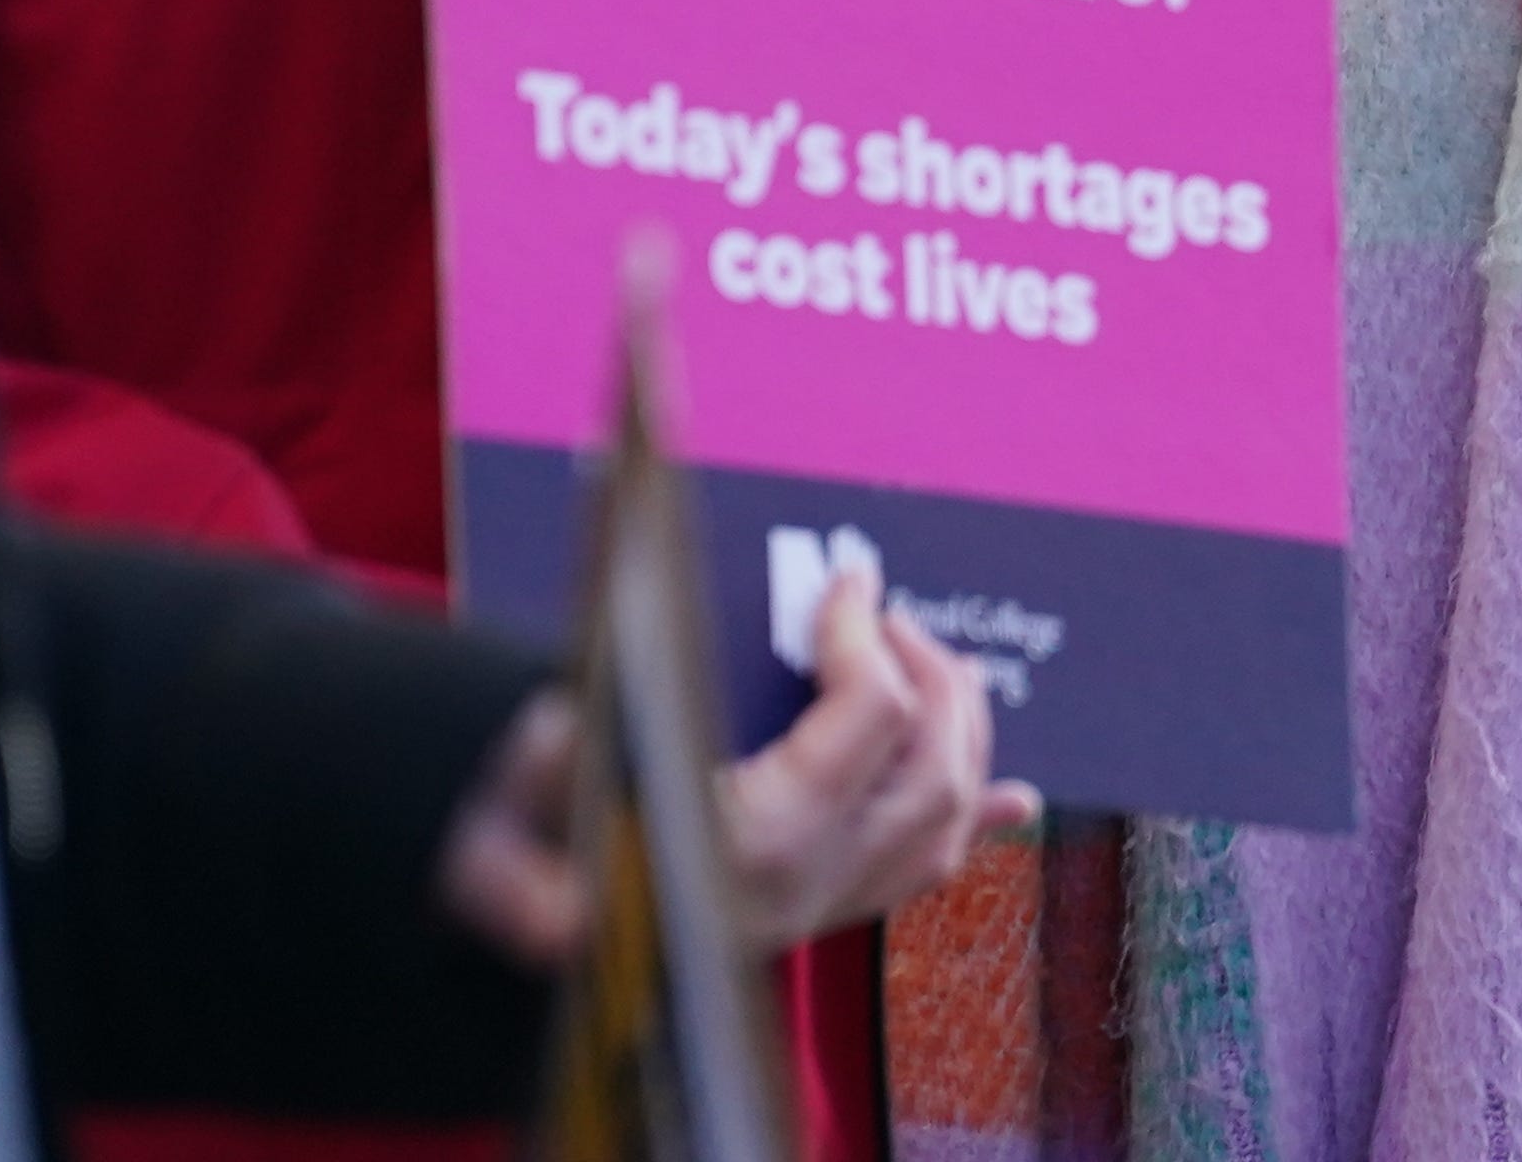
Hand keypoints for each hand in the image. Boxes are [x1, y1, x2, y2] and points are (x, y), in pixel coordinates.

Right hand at [425, 558, 1035, 974]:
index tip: (844, 580)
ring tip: (944, 662)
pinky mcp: (813, 919)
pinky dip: (974, 826)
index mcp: (752, 849)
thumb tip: (557, 731)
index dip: (865, 633)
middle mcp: (804, 892)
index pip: (869, 720)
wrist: (521, 940)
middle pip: (932, 769)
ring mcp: (816, 913)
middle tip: (885, 610)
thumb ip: (538, 772)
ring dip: (960, 733)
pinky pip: (923, 876)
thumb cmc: (514, 858)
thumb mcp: (506, 813)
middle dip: (927, 673)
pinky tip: (1014, 799)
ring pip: (942, 822)